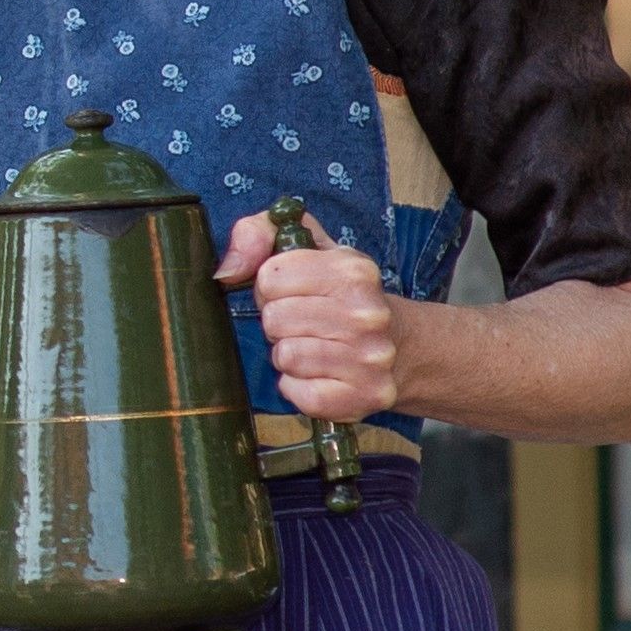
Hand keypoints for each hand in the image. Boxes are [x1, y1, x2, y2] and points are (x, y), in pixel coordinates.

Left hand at [215, 208, 395, 421]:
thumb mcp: (308, 246)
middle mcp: (367, 313)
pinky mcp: (363, 396)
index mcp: (353, 270)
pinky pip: (297, 391)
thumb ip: (258, 234)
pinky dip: (297, 386)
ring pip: (285, 355)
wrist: (402, 346)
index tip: (292, 293)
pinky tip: (318, 375)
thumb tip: (227, 270)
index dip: (271, 287)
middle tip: (302, 324)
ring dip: (288, 355)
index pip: (270, 277)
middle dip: (279, 322)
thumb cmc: (341, 295)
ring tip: (312, 347)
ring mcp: (369, 359)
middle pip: (274, 318)